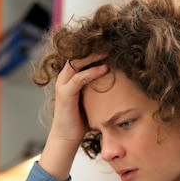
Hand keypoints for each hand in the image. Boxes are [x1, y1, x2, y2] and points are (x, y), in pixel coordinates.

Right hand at [38, 54, 108, 180]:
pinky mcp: (65, 94)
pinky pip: (78, 78)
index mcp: (70, 78)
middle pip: (77, 55)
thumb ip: (98, 88)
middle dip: (94, 48)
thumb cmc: (81, 121)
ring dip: (93, 56)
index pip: (80, 56)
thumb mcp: (91, 100)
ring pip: (77, 63)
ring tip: (109, 51)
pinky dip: (92, 72)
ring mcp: (63, 85)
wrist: (67, 138)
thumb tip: (117, 80)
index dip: (94, 49)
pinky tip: (105, 69)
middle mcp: (64, 78)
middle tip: (111, 42)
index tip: (110, 44)